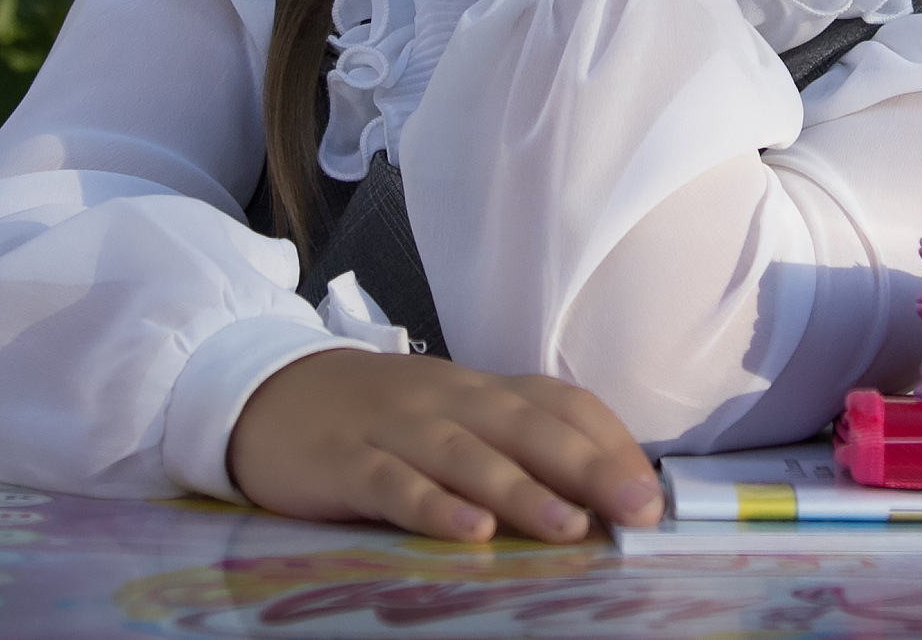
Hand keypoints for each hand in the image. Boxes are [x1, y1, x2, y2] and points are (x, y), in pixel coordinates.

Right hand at [227, 349, 662, 542]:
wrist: (270, 393)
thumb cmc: (381, 419)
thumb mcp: (453, 419)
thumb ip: (514, 446)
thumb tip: (598, 496)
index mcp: (483, 390)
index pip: (560, 403)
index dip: (609, 443)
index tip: (650, 492)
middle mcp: (448, 401)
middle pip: (526, 427)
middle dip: (588, 467)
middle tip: (637, 510)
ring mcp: (395, 429)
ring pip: (466, 455)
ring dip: (521, 490)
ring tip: (569, 526)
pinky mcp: (345, 462)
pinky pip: (393, 484)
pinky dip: (432, 506)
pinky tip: (468, 529)